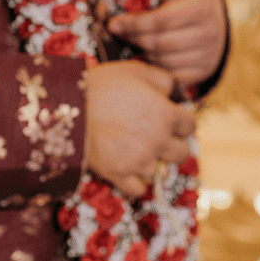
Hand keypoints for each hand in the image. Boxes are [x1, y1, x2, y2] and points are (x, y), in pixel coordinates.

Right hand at [85, 60, 194, 196]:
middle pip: (182, 154)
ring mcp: (139, 161)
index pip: (191, 126)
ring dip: (153, 162)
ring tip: (137, 150)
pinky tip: (129, 169)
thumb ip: (164, 80)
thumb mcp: (138, 71)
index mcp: (166, 115)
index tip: (171, 120)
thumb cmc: (104, 83)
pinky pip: (139, 189)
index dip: (182, 122)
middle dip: (174, 145)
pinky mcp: (119, 174)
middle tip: (158, 138)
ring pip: (160, 171)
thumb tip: (176, 92)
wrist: (68, 104)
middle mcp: (158, 141)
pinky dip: (137, 182)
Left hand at [106, 0, 226, 86]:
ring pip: (161, 61)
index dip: (133, 23)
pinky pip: (169, 75)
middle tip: (116, 32)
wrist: (214, 14)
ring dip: (140, 51)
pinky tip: (145, 54)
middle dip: (132, 37)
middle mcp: (209, 33)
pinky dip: (154, 66)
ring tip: (131, 40)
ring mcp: (207, 55)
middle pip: (158, 43)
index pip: (161, 20)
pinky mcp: (203, 71)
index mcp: (202, 6)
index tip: (112, 22)